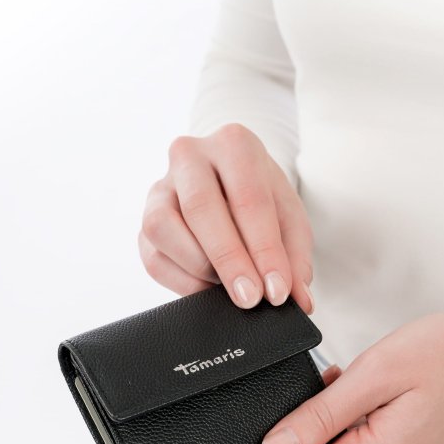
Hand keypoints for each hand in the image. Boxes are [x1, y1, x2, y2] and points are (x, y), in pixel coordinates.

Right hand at [138, 123, 314, 312]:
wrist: (229, 184)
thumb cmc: (261, 198)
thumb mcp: (289, 218)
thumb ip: (295, 257)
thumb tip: (299, 299)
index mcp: (234, 144)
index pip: (249, 199)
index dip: (264, 250)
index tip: (276, 289)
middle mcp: (190, 156)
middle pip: (201, 207)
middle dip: (229, 260)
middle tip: (250, 298)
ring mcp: (160, 187)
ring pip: (162, 227)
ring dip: (198, 266)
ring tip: (227, 286)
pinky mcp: (145, 220)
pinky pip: (153, 256)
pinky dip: (182, 281)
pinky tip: (207, 289)